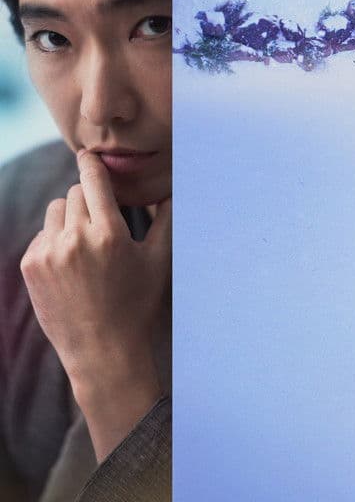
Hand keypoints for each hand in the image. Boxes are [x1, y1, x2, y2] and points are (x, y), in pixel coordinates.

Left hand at [21, 150, 169, 459]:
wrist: (102, 349)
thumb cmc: (138, 304)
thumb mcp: (160, 261)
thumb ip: (167, 219)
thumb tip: (174, 187)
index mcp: (110, 234)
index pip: (93, 180)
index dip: (91, 164)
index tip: (89, 155)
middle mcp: (76, 240)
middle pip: (75, 193)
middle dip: (89, 200)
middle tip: (104, 220)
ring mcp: (49, 253)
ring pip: (56, 211)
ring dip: (70, 217)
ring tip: (88, 243)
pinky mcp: (31, 266)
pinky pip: (42, 235)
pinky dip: (56, 241)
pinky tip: (73, 264)